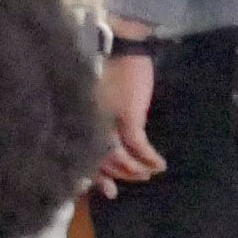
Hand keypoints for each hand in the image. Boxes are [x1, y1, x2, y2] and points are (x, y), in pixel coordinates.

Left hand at [92, 51, 165, 195]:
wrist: (122, 48)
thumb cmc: (108, 71)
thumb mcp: (97, 99)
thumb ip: (96, 120)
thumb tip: (105, 146)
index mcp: (77, 117)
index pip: (81, 153)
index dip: (93, 175)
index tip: (107, 190)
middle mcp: (88, 121)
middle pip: (100, 158)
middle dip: (116, 175)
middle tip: (128, 184)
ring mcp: (107, 119)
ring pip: (118, 156)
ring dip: (135, 169)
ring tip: (147, 173)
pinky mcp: (127, 114)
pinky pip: (138, 145)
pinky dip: (149, 157)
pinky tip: (159, 165)